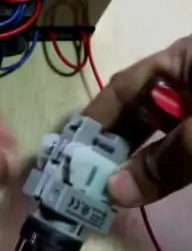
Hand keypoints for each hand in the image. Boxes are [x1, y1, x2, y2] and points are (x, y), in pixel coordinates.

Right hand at [83, 35, 191, 208]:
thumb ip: (165, 160)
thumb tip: (113, 192)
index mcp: (181, 58)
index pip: (122, 87)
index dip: (95, 120)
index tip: (70, 152)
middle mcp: (187, 77)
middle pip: (139, 110)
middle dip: (115, 144)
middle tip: (88, 179)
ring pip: (162, 131)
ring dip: (140, 159)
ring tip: (113, 187)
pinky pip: (182, 144)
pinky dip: (166, 163)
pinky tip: (149, 182)